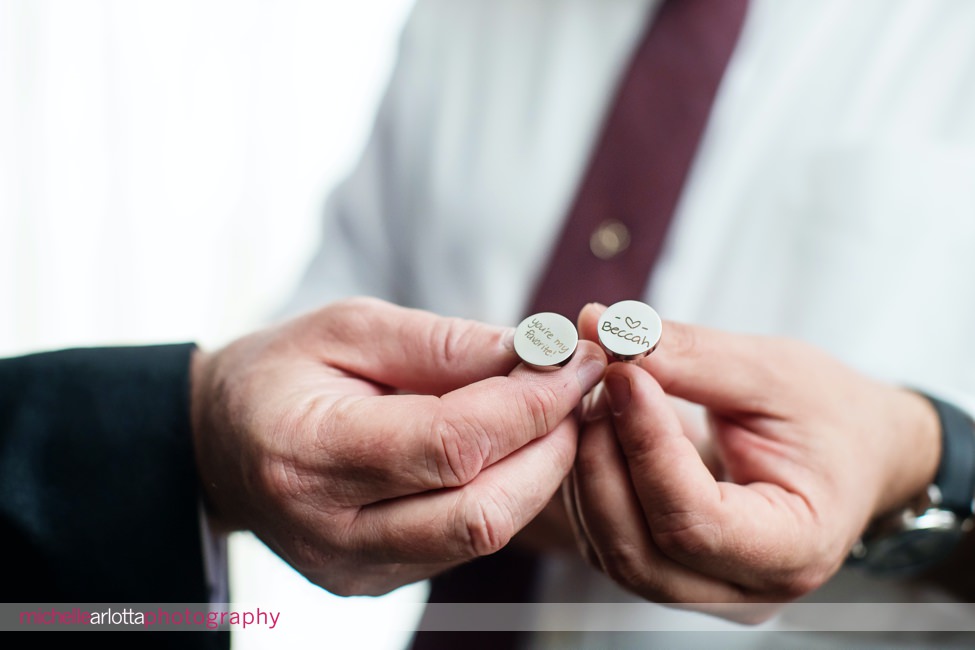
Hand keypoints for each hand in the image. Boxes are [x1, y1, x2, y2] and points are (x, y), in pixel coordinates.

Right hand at [190, 297, 606, 595]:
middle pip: (481, 512)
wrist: (222, 442)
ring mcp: (355, 568)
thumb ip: (443, 344)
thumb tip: (537, 355)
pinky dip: (504, 490)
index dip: (528, 404)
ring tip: (549, 410)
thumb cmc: (280, 373)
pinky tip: (509, 445)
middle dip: (550, 446)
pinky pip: (465, 542)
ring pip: (484, 534)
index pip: (451, 445)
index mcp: (307, 454)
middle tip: (576, 388)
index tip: (575, 361)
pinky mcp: (378, 580)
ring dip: (537, 470)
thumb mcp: (349, 328)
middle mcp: (330, 532)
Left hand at [565, 304, 939, 620]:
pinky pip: (603, 538)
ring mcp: (699, 587)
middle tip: (598, 380)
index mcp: (793, 549)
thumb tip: (601, 324)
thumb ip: (687, 354)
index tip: (624, 374)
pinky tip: (601, 426)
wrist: (851, 448)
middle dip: (603, 457)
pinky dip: (588, 480)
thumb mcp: (769, 371)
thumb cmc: (827, 413)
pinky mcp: (665, 567)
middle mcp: (742, 588)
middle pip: (637, 549)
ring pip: (608, 548)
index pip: (693, 521)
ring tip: (601, 396)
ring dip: (587, 467)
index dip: (646, 444)